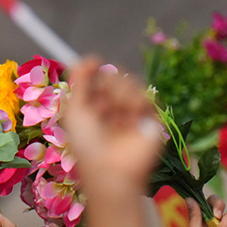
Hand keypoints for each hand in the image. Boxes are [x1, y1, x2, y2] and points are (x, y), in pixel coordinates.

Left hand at [56, 60, 164, 196]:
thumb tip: (91, 57)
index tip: (94, 62)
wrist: (111, 168)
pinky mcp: (150, 119)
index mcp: (94, 107)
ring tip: (115, 113)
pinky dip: (135, 103)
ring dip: (120, 93)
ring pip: (130, 82)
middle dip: (108, 83)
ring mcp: (133, 113)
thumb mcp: (75, 110)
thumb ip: (81, 81)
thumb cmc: (87, 144)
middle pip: (115, 76)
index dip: (95, 70)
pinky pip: (144, 96)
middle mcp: (114, 108)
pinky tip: (130, 117)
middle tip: (102, 101)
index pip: (98, 78)